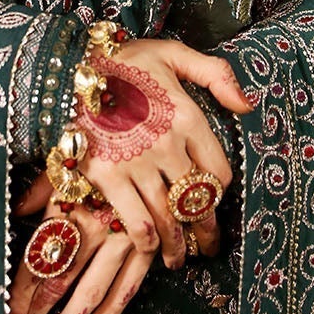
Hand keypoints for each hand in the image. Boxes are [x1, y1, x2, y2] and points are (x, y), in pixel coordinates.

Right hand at [8, 39, 255, 313]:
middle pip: (197, 202)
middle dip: (204, 233)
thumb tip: (246, 106)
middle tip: (206, 249)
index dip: (217, 195)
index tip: (212, 207)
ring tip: (177, 260)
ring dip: (176, 246)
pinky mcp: (106, 175)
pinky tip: (147, 249)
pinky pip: (136, 220)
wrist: (66, 65)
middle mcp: (168, 143)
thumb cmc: (122, 60)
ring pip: (170, 218)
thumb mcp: (173, 53)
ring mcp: (137, 162)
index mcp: (188, 116)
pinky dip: (145, 241)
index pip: (218, 172)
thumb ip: (216, 74)